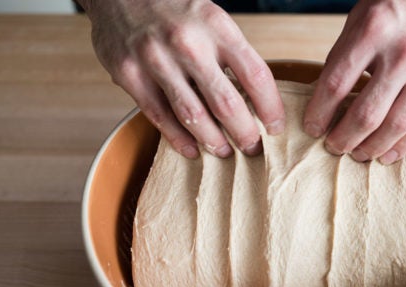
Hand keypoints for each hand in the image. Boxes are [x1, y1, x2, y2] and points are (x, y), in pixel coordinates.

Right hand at [79, 0, 284, 158]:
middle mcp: (187, 43)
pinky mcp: (129, 74)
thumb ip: (230, 54)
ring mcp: (155, 60)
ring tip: (225, 152)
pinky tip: (193, 149)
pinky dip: (179, 139)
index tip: (277, 127)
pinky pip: (160, 117)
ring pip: (193, 116)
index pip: (255, 75)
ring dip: (214, 141)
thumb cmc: (174, 9)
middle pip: (226, 103)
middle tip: (253, 148)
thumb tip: (256, 101)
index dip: (270, 108)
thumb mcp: (211, 19)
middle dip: (245, 133)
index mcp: (216, 25)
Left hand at [303, 0, 405, 163]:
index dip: (319, 113)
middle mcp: (403, 51)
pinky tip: (388, 155)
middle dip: (344, 138)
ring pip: (396, 125)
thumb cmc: (402, 0)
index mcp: (373, 29)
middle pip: (366, 114)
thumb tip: (326, 98)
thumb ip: (347, 54)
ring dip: (372, 148)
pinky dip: (403, 145)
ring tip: (358, 155)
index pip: (335, 84)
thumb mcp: (365, 15)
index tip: (312, 128)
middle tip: (333, 148)